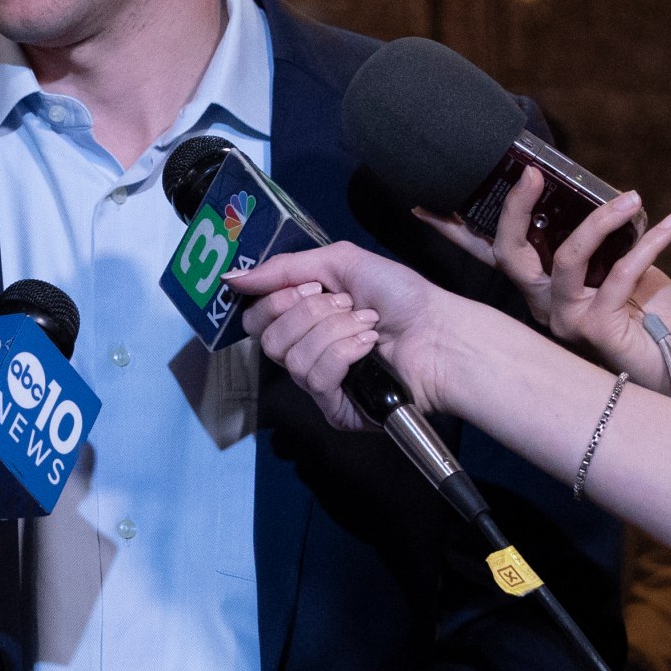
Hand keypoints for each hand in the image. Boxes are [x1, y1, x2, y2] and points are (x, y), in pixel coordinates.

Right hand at [227, 245, 468, 431]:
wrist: (440, 332)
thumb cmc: (401, 296)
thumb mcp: (340, 262)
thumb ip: (283, 268)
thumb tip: (230, 277)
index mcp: (303, 318)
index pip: (257, 316)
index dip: (279, 298)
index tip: (317, 287)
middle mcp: (305, 350)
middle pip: (267, 338)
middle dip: (308, 313)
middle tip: (345, 305)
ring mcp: (319, 383)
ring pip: (290, 358)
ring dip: (334, 332)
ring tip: (367, 326)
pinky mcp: (335, 408)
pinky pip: (314, 379)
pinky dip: (344, 353)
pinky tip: (369, 347)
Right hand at [416, 169, 670, 396]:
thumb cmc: (649, 321)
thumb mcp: (621, 271)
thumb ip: (605, 245)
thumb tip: (604, 198)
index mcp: (541, 289)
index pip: (492, 256)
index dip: (457, 232)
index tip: (426, 204)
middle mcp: (543, 304)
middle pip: (510, 254)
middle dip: (515, 210)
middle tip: (533, 174)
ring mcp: (566, 318)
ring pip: (565, 259)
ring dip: (600, 221)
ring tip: (631, 199)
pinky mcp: (598, 327)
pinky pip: (620, 273)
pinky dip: (648, 244)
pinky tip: (670, 224)